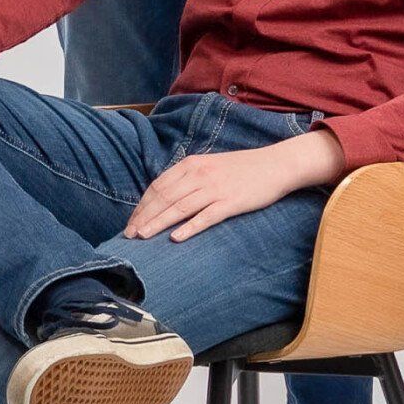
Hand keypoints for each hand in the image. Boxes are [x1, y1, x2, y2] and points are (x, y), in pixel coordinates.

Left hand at [123, 131, 343, 243]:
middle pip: (164, 197)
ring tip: (142, 237)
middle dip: (144, 217)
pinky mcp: (231, 202)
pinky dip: (189, 227)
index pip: (158, 186)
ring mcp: (215, 188)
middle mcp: (200, 174)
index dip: (142, 206)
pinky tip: (176, 238)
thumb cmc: (242, 168)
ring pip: (180, 207)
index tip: (130, 223)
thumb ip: (188, 178)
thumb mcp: (210, 165)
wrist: (275, 165)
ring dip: (158, 223)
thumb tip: (165, 197)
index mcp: (192, 164)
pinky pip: (206, 216)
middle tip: (129, 236)